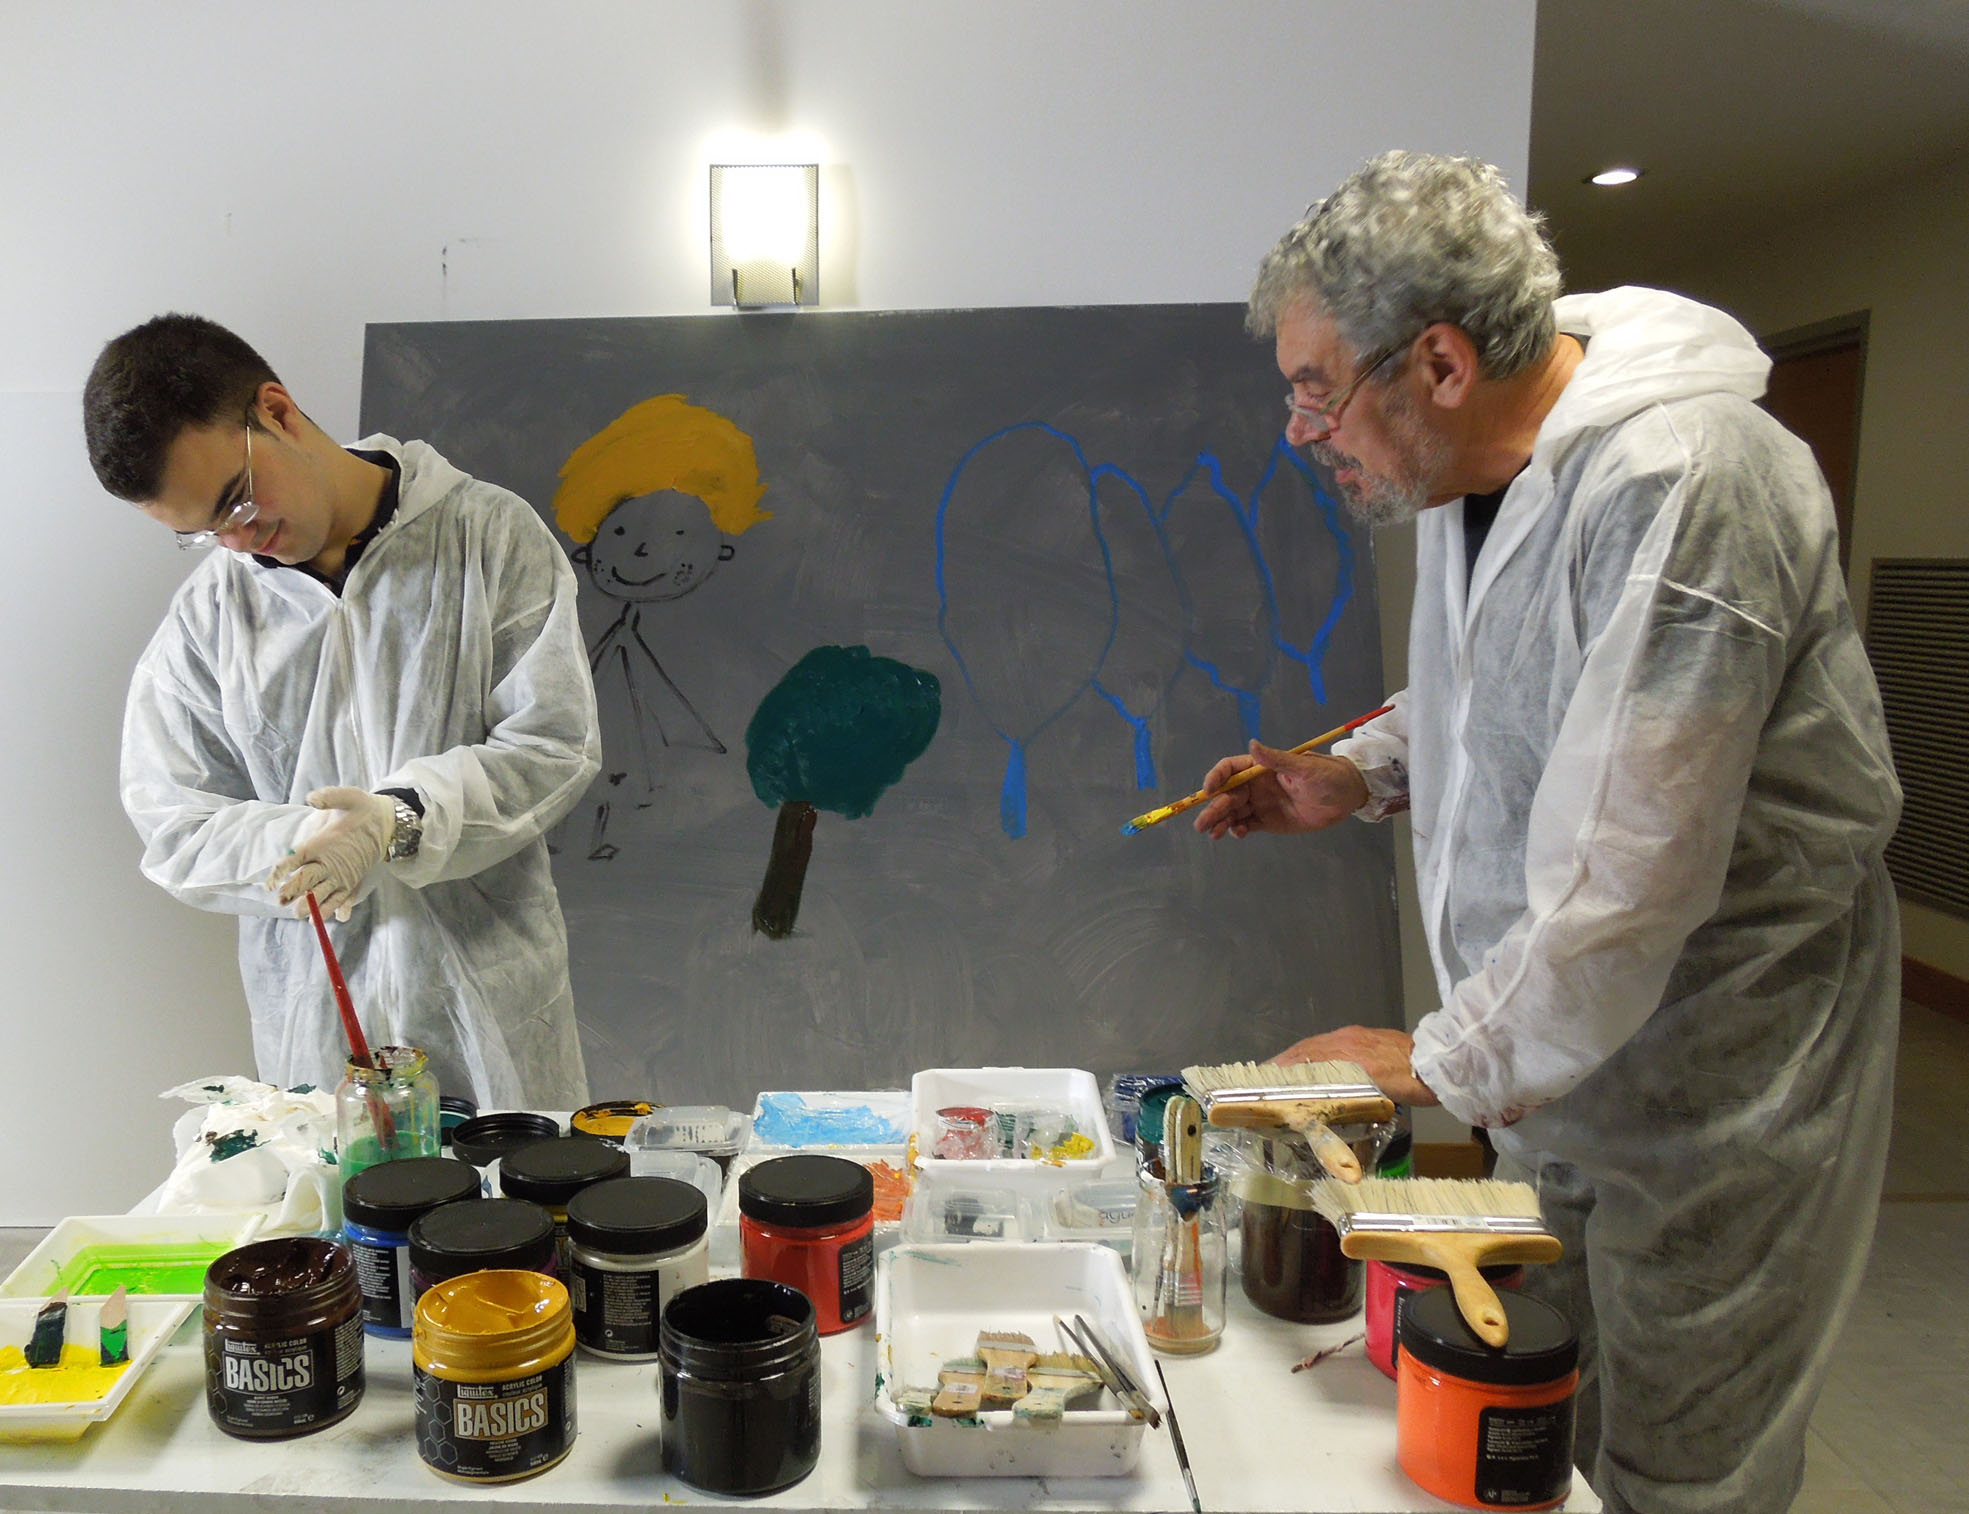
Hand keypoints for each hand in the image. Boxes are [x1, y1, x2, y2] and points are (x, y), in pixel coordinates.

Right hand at [267, 787, 397, 920]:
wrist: (381, 819)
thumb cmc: (360, 807)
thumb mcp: (347, 798)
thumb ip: (330, 797)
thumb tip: (313, 799)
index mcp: (315, 844)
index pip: (292, 860)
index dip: (281, 871)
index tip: (273, 883)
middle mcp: (321, 862)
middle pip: (303, 880)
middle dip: (293, 892)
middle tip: (285, 903)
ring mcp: (336, 873)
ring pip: (321, 892)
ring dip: (314, 905)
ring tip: (308, 918)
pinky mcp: (352, 879)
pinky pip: (344, 895)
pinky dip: (341, 906)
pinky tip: (341, 916)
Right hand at [1191, 742, 1368, 838]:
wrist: (1347, 798)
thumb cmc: (1328, 776)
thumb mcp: (1304, 768)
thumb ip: (1277, 760)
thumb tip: (1253, 744)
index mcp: (1261, 768)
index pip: (1231, 769)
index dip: (1217, 778)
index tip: (1209, 791)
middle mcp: (1256, 785)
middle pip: (1227, 795)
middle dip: (1213, 808)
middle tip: (1202, 824)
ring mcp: (1261, 804)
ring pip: (1233, 812)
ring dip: (1221, 821)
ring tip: (1213, 834)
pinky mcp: (1268, 821)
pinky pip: (1246, 825)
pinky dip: (1237, 830)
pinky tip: (1235, 834)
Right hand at [1275, 1025, 1437, 1106]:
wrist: (1439, 1063)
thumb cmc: (1409, 1084)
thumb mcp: (1377, 1095)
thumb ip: (1349, 1097)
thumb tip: (1322, 1106)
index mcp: (1346, 1051)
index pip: (1305, 1056)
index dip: (1283, 1066)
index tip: (1265, 1076)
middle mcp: (1346, 1039)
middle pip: (1307, 1048)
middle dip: (1285, 1061)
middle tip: (1267, 1075)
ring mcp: (1355, 1035)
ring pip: (1318, 1044)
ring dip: (1298, 1056)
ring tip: (1283, 1069)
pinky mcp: (1364, 1034)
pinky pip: (1331, 1041)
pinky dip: (1315, 1051)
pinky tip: (1314, 1061)